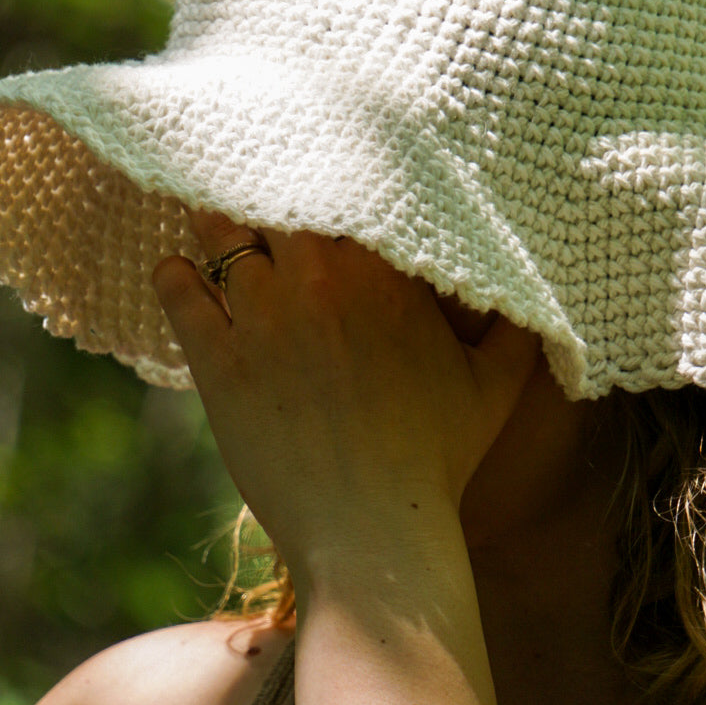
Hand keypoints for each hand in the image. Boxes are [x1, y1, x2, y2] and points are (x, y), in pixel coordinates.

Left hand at [151, 212, 539, 581]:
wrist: (373, 533)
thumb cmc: (437, 461)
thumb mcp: (496, 387)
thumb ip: (515, 325)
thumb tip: (531, 291)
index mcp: (387, 273)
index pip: (344, 187)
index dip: (325, 174)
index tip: (314, 171)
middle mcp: (322, 278)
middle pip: (276, 195)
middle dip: (265, 186)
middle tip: (252, 179)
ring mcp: (264, 316)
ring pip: (221, 232)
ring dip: (214, 219)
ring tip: (210, 216)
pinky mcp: (217, 361)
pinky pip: (178, 289)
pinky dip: (174, 272)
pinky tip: (178, 271)